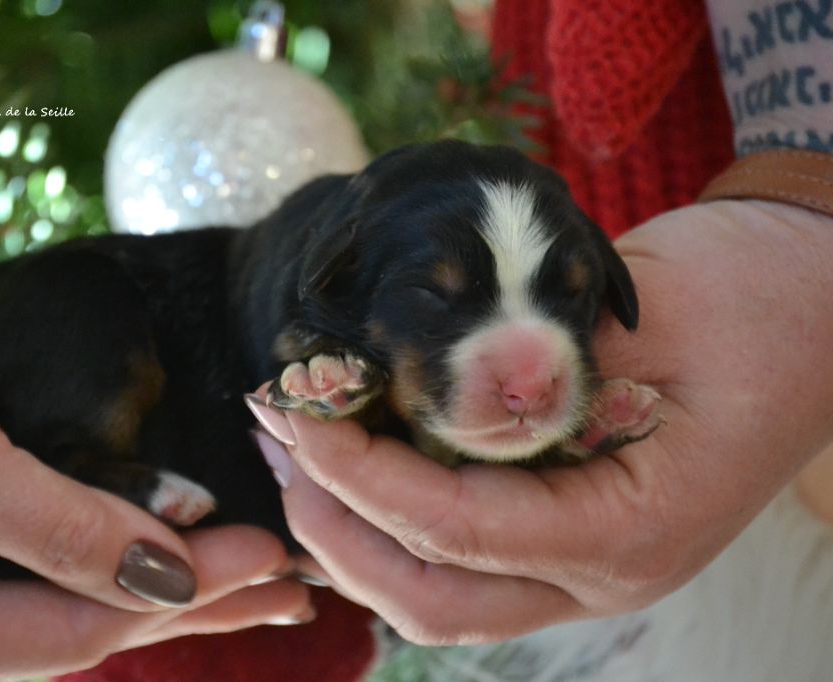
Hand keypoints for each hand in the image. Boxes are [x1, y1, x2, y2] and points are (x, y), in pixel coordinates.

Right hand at [0, 226, 309, 681]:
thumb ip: (57, 531)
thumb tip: (171, 581)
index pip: (62, 637)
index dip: (171, 600)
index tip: (264, 560)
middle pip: (74, 618)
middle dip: (186, 600)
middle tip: (288, 588)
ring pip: (71, 584)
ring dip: (163, 570)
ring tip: (258, 570)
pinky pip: (52, 539)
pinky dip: (120, 531)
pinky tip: (181, 531)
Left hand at [249, 199, 832, 644]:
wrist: (810, 300)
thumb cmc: (750, 298)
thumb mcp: (646, 319)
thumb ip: (534, 372)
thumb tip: (406, 390)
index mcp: (632, 529)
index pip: (458, 529)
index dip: (363, 477)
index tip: (299, 417)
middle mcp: (602, 573)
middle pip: (433, 598)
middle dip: (336, 527)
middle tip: (280, 442)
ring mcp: (582, 564)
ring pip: (437, 594)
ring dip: (352, 534)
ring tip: (295, 451)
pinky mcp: (563, 535)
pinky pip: (458, 558)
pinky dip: (391, 522)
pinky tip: (350, 464)